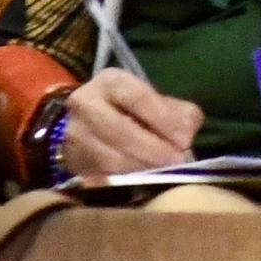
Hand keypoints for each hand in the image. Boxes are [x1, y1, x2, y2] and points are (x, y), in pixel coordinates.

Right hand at [56, 69, 205, 178]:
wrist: (83, 122)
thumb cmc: (128, 108)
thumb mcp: (151, 99)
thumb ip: (176, 111)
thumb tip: (188, 132)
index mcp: (111, 82)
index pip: (138, 98)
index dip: (163, 119)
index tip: (185, 139)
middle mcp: (86, 103)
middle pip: (120, 130)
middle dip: (153, 148)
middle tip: (178, 161)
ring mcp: (74, 133)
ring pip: (109, 156)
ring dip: (141, 167)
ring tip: (165, 171)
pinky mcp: (73, 159)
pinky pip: (102, 173)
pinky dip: (127, 178)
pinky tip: (145, 178)